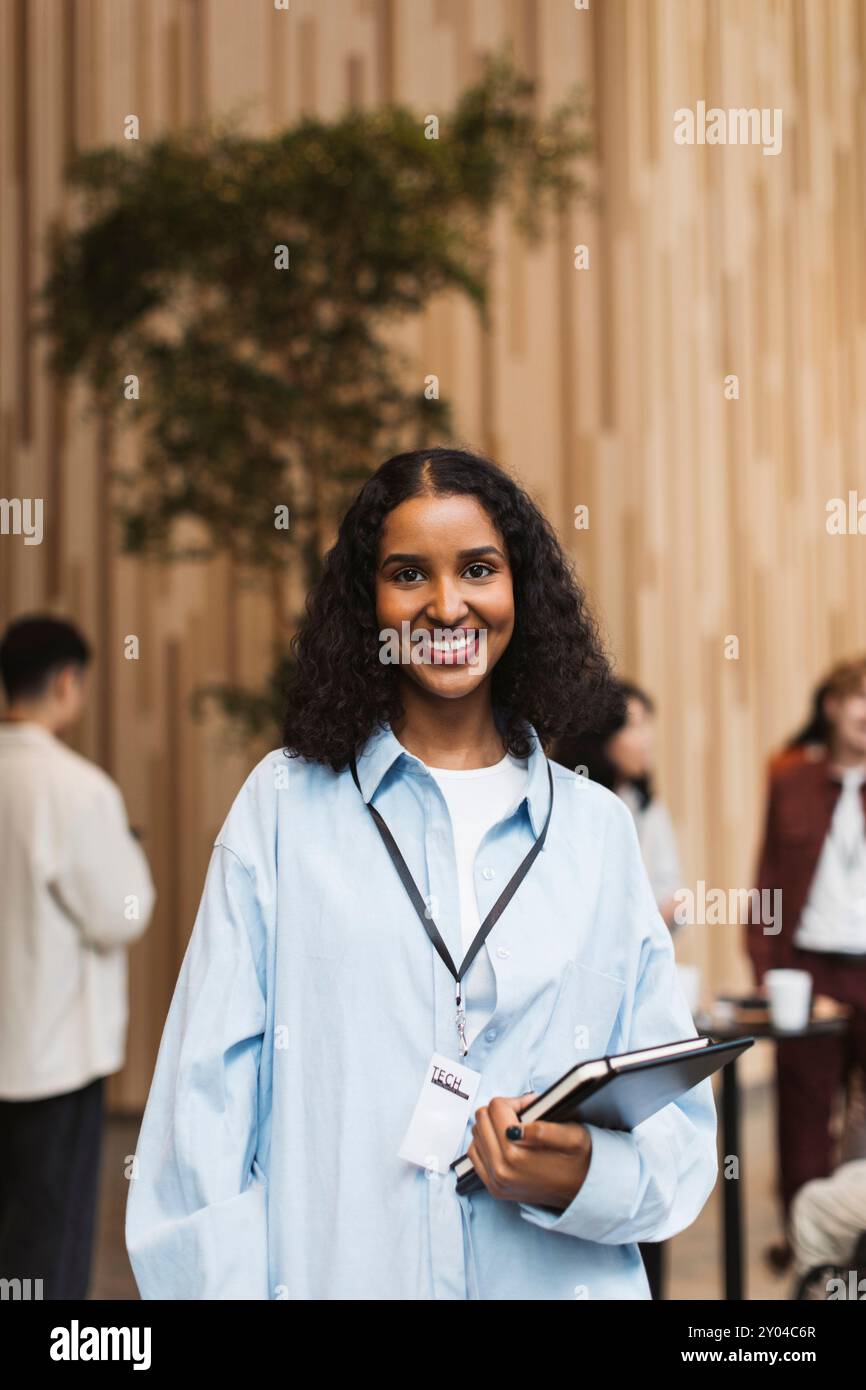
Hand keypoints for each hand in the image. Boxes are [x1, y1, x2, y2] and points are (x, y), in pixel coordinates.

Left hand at [467, 1092, 592, 1210]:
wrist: (581, 1191)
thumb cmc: (578, 1159)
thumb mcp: (573, 1136)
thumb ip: (545, 1127)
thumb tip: (518, 1125)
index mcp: (517, 1154)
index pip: (497, 1107)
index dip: (516, 1101)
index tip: (530, 1107)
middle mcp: (501, 1169)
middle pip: (482, 1118)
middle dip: (501, 1111)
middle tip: (522, 1117)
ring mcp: (496, 1181)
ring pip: (475, 1134)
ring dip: (491, 1126)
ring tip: (513, 1129)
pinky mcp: (493, 1188)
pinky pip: (474, 1154)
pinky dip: (485, 1142)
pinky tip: (502, 1142)